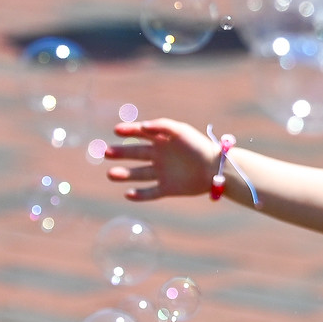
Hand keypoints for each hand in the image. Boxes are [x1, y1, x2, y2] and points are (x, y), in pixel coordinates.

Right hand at [105, 119, 222, 200]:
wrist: (216, 168)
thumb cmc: (199, 146)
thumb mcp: (181, 131)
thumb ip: (162, 125)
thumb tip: (142, 126)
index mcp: (162, 140)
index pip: (140, 134)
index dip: (128, 131)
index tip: (117, 130)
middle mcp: (159, 156)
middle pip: (135, 154)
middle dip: (120, 153)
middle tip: (106, 152)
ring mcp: (162, 173)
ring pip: (138, 174)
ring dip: (124, 175)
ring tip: (111, 174)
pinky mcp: (168, 189)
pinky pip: (150, 193)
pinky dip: (139, 195)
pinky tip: (128, 194)